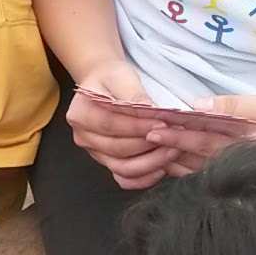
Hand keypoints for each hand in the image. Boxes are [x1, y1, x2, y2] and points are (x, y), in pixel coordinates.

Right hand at [67, 59, 176, 191]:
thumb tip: (148, 109)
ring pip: (122, 167)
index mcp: (80, 114)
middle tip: (175, 138)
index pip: (110, 125)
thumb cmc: (112, 78)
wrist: (105, 84)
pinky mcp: (107, 162)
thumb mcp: (121, 76)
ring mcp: (95, 153)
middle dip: (149, 144)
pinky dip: (144, 178)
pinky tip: (161, 168)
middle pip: (117, 149)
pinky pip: (125, 178)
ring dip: (151, 162)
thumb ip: (133, 93)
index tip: (163, 122)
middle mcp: (83, 137)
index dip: (138, 127)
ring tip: (173, 150)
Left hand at [146, 93, 255, 177]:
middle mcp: (231, 158)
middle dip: (166, 144)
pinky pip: (199, 172)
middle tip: (141, 137)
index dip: (178, 133)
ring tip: (143, 149)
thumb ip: (235, 106)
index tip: (154, 127)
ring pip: (191, 165)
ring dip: (167, 157)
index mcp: (239, 141)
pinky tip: (161, 163)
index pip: (202, 137)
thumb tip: (199, 105)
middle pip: (191, 152)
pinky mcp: (227, 171)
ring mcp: (229, 167)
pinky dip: (179, 168)